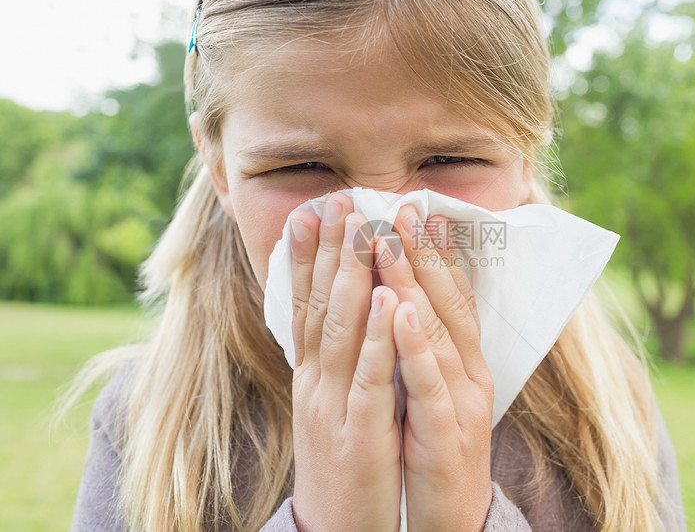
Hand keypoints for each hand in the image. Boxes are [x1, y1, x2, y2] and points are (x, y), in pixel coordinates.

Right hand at [289, 192, 401, 531]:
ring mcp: (334, 406)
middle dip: (329, 251)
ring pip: (340, 332)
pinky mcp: (360, 433)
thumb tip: (341, 316)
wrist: (337, 531)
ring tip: (360, 229)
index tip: (311, 212)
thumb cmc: (344, 462)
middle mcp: (315, 384)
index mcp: (311, 377)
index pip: (304, 306)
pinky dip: (376, 337)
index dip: (306, 258)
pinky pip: (369, 378)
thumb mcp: (330, 407)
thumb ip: (333, 362)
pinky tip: (386, 301)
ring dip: (350, 277)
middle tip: (336, 200)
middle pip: (319, 307)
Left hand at [377, 205, 494, 531]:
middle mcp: (469, 371)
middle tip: (399, 205)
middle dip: (422, 251)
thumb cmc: (432, 446)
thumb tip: (400, 298)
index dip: (433, 251)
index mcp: (461, 360)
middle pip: (446, 302)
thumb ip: (420, 345)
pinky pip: (428, 381)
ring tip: (389, 239)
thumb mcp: (428, 388)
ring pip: (438, 331)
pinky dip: (414, 343)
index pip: (449, 296)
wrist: (451, 515)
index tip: (413, 209)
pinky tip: (400, 310)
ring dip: (414, 282)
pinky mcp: (448, 431)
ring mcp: (463, 399)